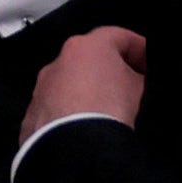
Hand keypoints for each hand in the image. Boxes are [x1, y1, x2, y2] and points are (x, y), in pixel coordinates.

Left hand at [28, 23, 148, 139]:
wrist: (74, 145)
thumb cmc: (108, 108)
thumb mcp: (138, 86)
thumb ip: (138, 76)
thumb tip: (135, 79)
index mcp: (85, 47)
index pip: (118, 37)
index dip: (138, 47)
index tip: (148, 61)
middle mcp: (57, 63)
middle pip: (89, 59)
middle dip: (110, 69)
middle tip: (130, 82)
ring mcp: (41, 88)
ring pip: (69, 83)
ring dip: (87, 90)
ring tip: (106, 107)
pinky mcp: (33, 114)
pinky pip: (56, 107)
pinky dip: (70, 111)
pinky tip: (83, 125)